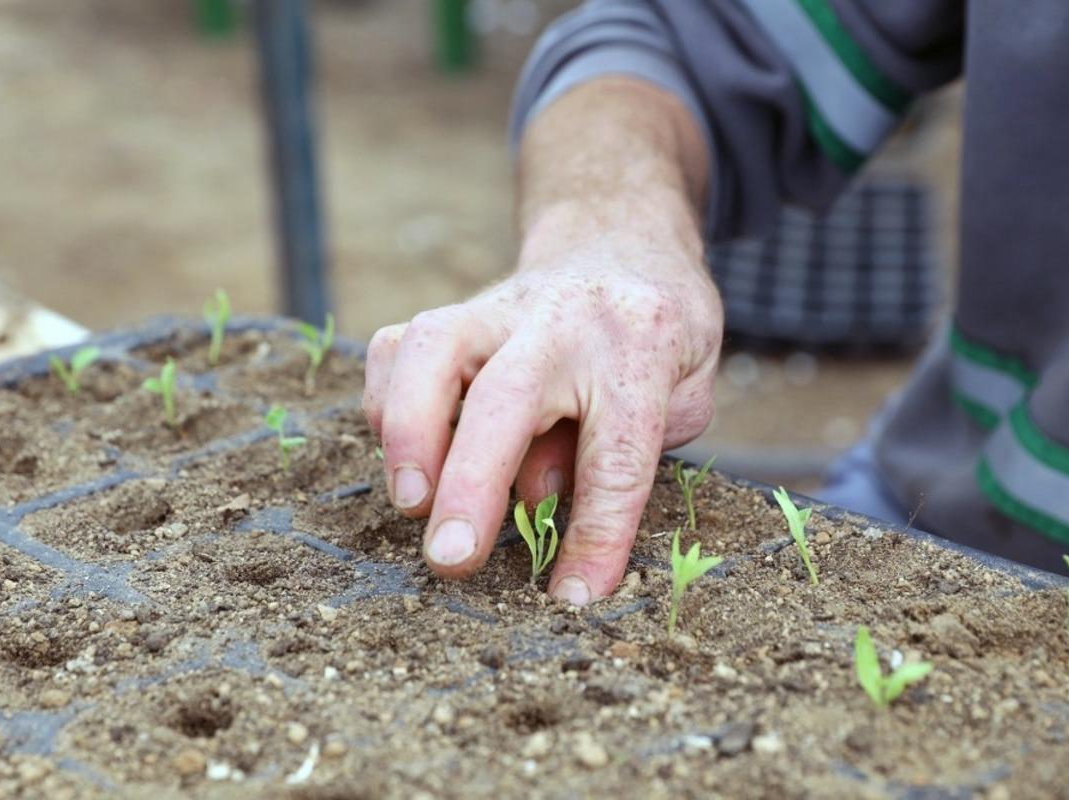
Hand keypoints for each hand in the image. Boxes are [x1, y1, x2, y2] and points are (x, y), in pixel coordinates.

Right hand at [362, 230, 721, 603]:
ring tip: (410, 502)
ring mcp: (498, 307)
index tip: (571, 597)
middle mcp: (563, 321)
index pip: (618, 452)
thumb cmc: (654, 337)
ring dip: (409, 432)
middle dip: (471, 482)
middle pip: (507, 396)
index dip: (596, 532)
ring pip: (432, 349)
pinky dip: (385, 403)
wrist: (619, 240)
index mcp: (641, 347)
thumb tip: (535, 498)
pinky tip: (401, 453)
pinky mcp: (451, 311)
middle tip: (450, 557)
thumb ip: (626, 447)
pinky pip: (397, 346)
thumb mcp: (683, 392)